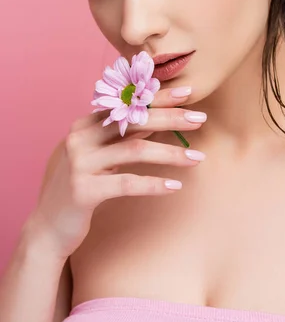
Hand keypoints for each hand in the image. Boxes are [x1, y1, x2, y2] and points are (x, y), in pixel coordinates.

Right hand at [25, 86, 206, 260]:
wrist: (48, 228)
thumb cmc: (80, 187)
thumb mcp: (97, 156)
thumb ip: (119, 135)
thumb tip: (158, 117)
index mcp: (84, 125)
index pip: (127, 104)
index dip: (158, 97)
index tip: (188, 93)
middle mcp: (80, 138)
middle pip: (134, 120)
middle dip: (171, 117)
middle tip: (200, 118)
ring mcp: (80, 163)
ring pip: (135, 149)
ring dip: (171, 153)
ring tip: (197, 158)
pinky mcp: (83, 190)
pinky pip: (127, 183)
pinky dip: (154, 184)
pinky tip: (175, 186)